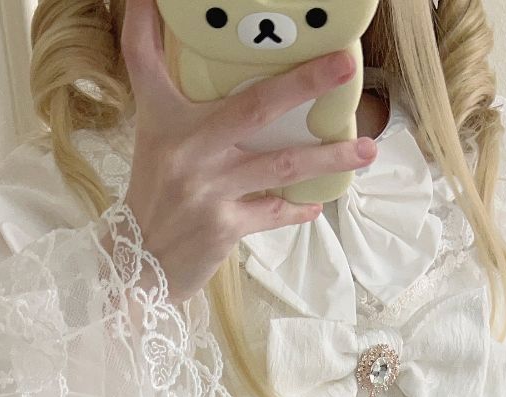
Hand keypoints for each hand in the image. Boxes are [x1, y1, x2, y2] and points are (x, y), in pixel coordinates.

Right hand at [117, 0, 376, 301]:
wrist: (138, 262)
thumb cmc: (153, 187)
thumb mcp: (153, 128)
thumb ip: (156, 73)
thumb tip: (153, 8)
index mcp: (167, 118)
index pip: (149, 58)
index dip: (151, 22)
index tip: (183, 3)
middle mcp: (190, 151)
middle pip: (254, 107)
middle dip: (304, 83)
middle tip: (345, 66)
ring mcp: (210, 191)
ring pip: (281, 167)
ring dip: (329, 159)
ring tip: (368, 150)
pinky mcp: (225, 227)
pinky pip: (273, 212)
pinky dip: (298, 209)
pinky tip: (318, 203)